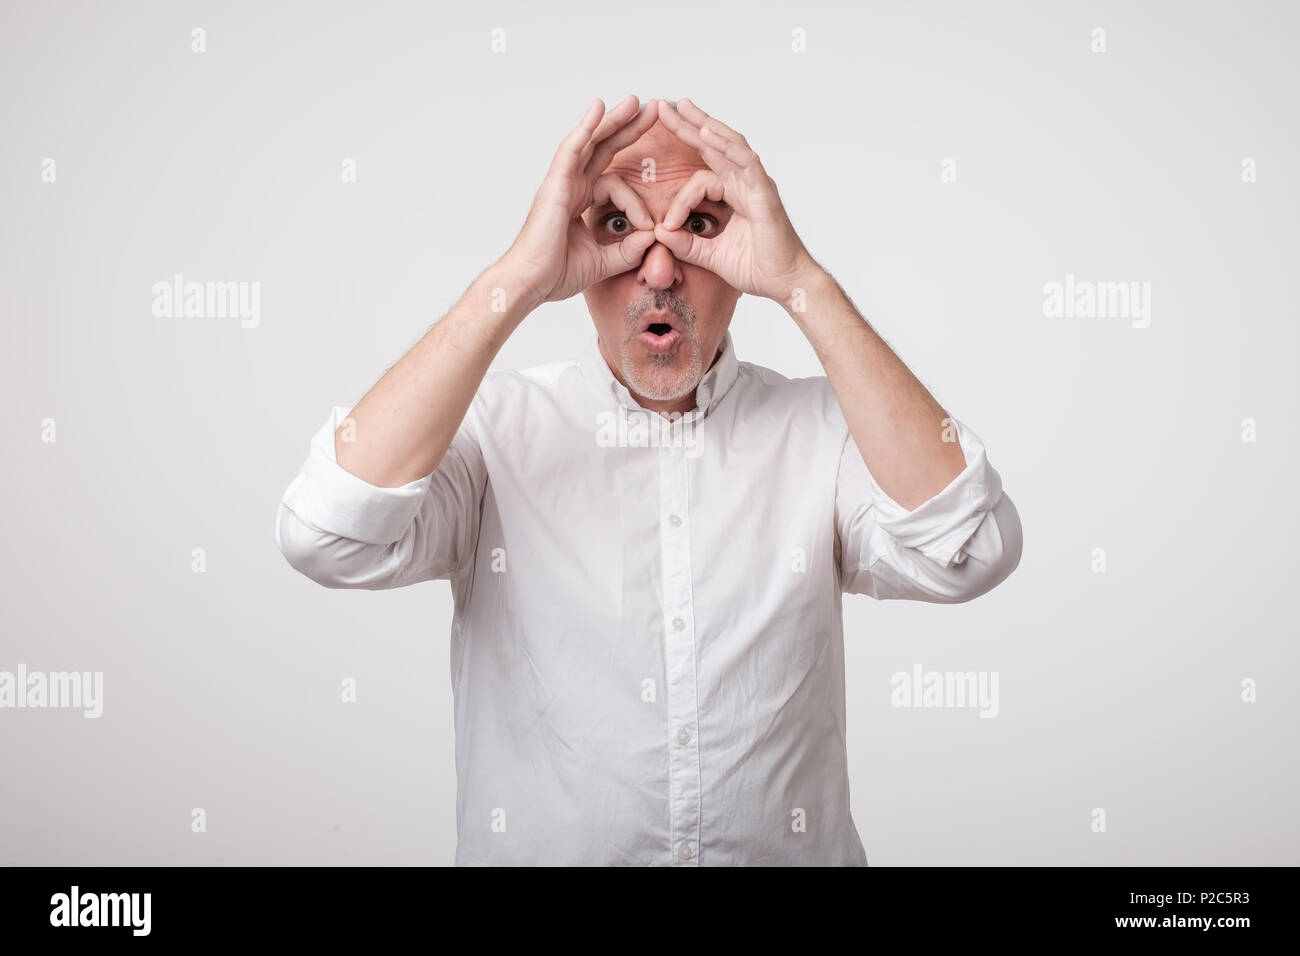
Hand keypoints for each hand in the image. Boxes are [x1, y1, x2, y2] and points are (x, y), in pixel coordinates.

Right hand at [502, 96, 659, 306]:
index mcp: (580, 202)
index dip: (638, 198)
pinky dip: (585, 128)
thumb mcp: (604, 262)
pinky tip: (599, 108)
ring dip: (613, 120)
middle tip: (653, 109)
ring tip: (635, 101)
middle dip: (628, 129)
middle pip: (603, 148)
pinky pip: (571, 149)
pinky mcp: (555, 184)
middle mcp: (571, 187)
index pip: (613, 180)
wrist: (531, 284)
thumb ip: (629, 250)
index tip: (652, 227)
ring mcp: (562, 182)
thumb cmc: (555, 275)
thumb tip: (653, 237)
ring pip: (590, 142)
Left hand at [653, 98, 818, 302]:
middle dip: (689, 126)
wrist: (785, 283)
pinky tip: (708, 132)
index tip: (664, 225)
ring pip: (729, 145)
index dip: (678, 198)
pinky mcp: (764, 193)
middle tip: (664, 107)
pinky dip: (727, 146)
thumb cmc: (757, 268)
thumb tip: (659, 233)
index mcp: (734, 195)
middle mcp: (745, 184)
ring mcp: (756, 185)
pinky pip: (745, 162)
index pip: (701, 176)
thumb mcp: (711, 256)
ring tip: (683, 108)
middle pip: (714, 146)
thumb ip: (686, 244)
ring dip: (705, 125)